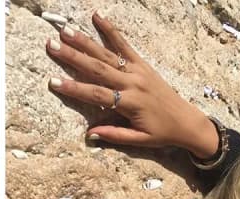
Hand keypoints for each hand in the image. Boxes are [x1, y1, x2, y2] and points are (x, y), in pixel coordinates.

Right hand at [46, 12, 218, 158]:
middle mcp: (132, 83)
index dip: (74, 88)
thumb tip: (90, 135)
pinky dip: (110, 31)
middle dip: (73, 56)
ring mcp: (137, 71)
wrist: (187, 121)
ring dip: (85, 42)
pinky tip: (98, 17)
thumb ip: (114, 136)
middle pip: (97, 68)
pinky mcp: (142, 64)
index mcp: (130, 103)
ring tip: (66, 32)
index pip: (97, 94)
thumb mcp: (139, 140)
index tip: (53, 82)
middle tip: (52, 45)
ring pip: (107, 54)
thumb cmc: (162, 133)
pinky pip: (124, 45)